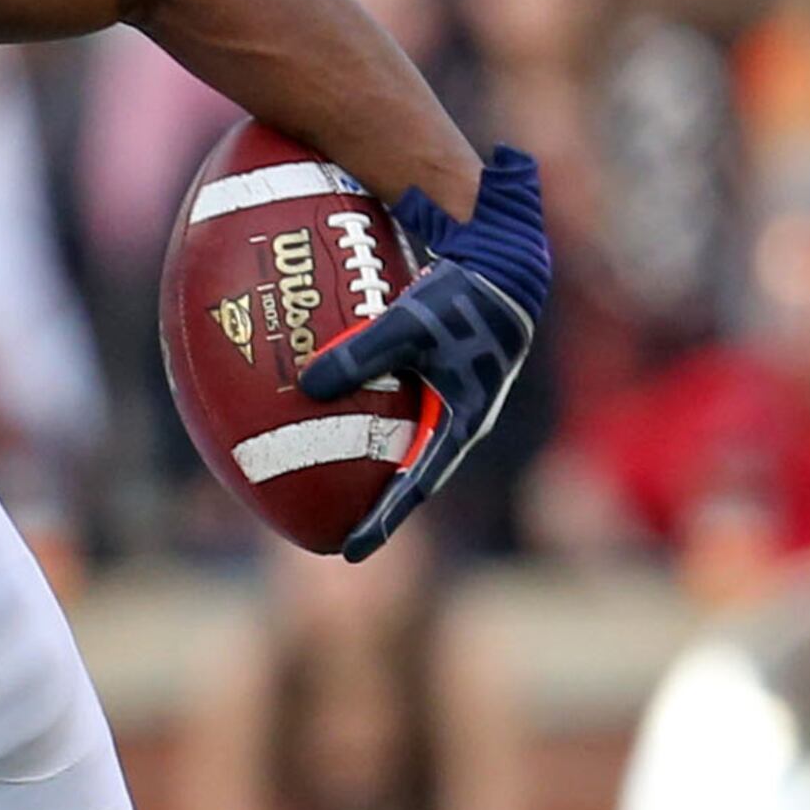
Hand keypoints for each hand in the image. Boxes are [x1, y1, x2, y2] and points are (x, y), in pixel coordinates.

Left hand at [298, 146, 547, 562]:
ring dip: (357, 461)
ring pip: (394, 440)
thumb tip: (307, 386)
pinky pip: (386, 402)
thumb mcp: (413, 324)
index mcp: (461, 423)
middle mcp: (455, 417)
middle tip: (320, 529)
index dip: (382, 522)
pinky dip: (354, 410)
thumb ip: (364, 353)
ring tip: (309, 479)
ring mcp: (445, 395)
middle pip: (403, 474)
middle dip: (366, 503)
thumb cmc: (464, 292)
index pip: (416, 487)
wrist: (502, 258)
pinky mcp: (430, 370)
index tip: (348, 552)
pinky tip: (306, 407)